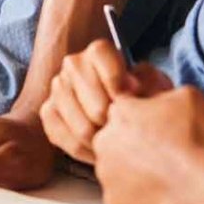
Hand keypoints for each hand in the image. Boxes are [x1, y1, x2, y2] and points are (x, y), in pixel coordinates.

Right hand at [39, 39, 173, 163]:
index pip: (99, 54)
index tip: (130, 98)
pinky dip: (83, 151)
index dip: (115, 79)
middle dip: (112, 120)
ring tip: (117, 146)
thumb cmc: (143, 98)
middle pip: (90, 98)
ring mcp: (58, 88)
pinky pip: (62, 136)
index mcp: (98, 52)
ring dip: (100, 141)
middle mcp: (73, 64)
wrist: (128, 113)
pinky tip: (99, 152)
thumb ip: (148, 82)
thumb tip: (130, 89)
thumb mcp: (155, 85)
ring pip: (79, 125)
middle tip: (126, 131)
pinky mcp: (49, 111)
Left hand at [90, 86, 203, 203]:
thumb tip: (160, 99)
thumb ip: (164, 93)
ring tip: (164, 174)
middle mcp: (104, 142)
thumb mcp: (189, 98)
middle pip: (115, 138)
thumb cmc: (196, 145)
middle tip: (162, 152)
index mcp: (119, 112)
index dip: (144, 116)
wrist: (201, 194)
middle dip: (133, 143)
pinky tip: (159, 192)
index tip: (160, 126)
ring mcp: (106, 174)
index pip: (124, 108)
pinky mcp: (113, 201)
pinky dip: (137, 194)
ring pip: (116, 167)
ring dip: (133, 169)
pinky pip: (122, 194)